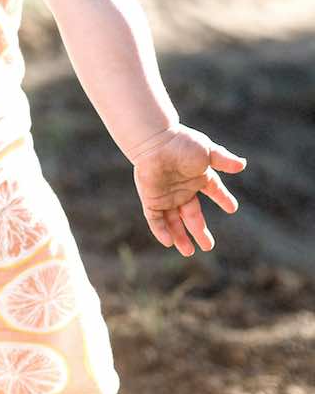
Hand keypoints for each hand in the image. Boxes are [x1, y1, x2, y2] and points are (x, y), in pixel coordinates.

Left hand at [132, 124, 245, 256]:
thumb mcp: (207, 152)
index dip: (223, 198)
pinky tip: (168, 242)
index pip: (214, 190)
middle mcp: (182, 189)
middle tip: (208, 246)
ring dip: (180, 236)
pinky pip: (154, 218)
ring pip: (172, 220)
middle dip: (199, 230)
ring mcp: (166, 195)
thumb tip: (242, 164)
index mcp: (197, 177)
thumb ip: (224, 160)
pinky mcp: (151, 198)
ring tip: (189, 251)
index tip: (232, 208)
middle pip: (191, 214)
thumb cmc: (181, 144)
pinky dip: (160, 230)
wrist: (154, 141)